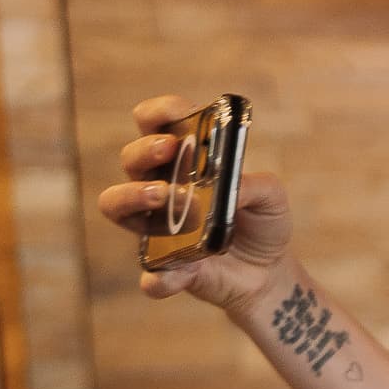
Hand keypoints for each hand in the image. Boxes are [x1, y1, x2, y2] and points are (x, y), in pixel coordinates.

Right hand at [95, 96, 297, 311]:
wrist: (267, 272)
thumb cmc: (262, 221)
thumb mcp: (272, 198)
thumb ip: (258, 185)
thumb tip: (232, 188)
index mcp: (181, 161)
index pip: (155, 124)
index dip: (159, 112)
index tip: (175, 115)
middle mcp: (158, 187)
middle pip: (131, 158)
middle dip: (145, 150)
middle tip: (169, 151)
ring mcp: (154, 226)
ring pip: (115, 205)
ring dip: (133, 195)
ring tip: (164, 196)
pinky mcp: (164, 266)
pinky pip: (149, 273)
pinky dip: (160, 275)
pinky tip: (182, 271)